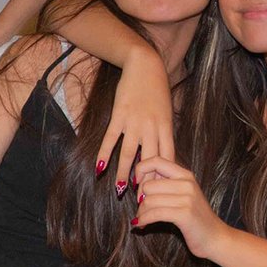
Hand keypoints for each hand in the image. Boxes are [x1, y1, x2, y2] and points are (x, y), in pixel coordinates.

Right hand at [98, 52, 175, 190]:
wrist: (145, 66)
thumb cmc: (157, 91)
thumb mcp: (167, 113)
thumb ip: (164, 134)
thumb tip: (163, 158)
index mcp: (166, 128)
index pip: (167, 159)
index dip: (163, 179)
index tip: (160, 195)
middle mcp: (152, 128)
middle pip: (149, 161)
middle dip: (146, 182)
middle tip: (142, 201)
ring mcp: (135, 122)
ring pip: (129, 154)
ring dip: (124, 173)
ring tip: (120, 191)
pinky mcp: (119, 115)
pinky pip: (111, 139)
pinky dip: (105, 154)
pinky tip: (100, 168)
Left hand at [131, 156, 225, 259]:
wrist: (215, 237)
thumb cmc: (195, 218)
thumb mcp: (184, 194)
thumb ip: (166, 184)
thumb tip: (140, 181)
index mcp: (185, 174)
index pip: (156, 160)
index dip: (141, 169)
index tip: (137, 184)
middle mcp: (187, 183)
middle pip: (148, 185)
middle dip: (140, 200)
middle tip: (141, 210)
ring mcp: (187, 198)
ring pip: (149, 200)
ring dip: (141, 213)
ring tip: (142, 219)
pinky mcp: (184, 214)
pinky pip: (154, 213)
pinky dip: (143, 220)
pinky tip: (140, 225)